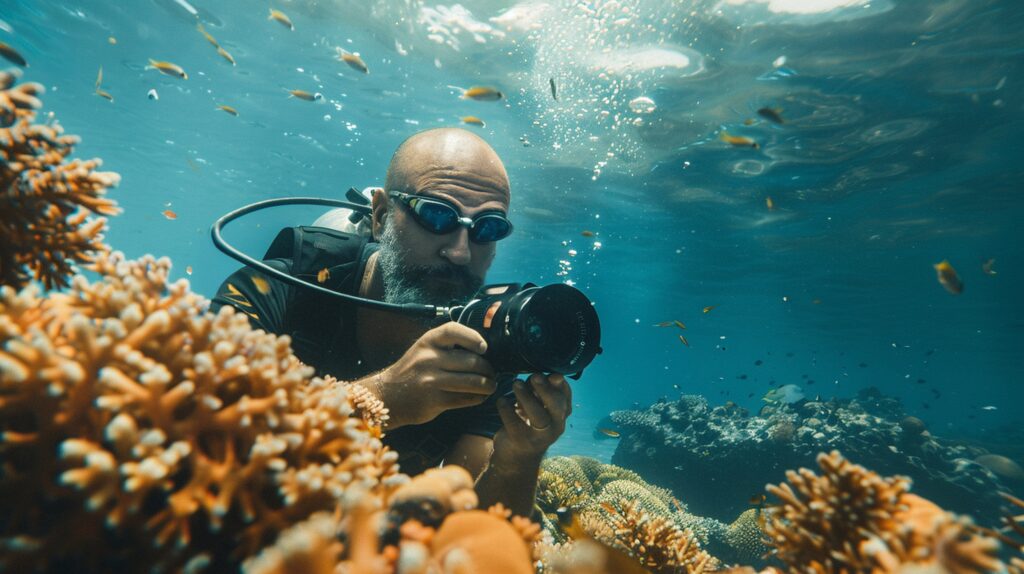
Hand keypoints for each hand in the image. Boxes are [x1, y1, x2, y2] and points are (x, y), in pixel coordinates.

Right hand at [376, 322, 496, 427]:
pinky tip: (480, 397)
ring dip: (488, 385)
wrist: (387, 396)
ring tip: (490, 386)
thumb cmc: (412, 371)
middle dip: (488, 369)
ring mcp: (431, 380)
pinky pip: (465, 399)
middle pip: (471, 361)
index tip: (484, 348)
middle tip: (492, 373)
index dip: (473, 337)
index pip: (454, 331)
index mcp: (428, 342)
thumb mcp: (423, 350)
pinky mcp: (435, 400)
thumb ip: (446, 346)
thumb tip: (482, 349)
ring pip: (473, 382)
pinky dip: (477, 398)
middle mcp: (429, 358)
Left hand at [495, 373, 571, 456]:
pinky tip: (502, 400)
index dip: (560, 386)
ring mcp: (539, 437)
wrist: (517, 455)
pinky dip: (507, 409)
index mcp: (560, 416)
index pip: (565, 398)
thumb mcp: (537, 407)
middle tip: (534, 376)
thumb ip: (540, 391)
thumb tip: (542, 374)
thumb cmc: (528, 423)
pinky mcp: (520, 441)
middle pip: (556, 408)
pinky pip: (514, 423)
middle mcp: (554, 427)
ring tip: (516, 383)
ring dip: (527, 397)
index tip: (552, 375)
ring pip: (538, 417)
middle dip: (546, 390)